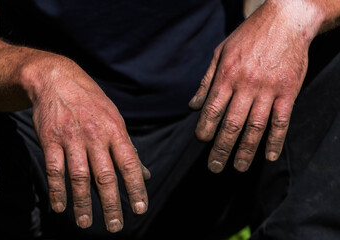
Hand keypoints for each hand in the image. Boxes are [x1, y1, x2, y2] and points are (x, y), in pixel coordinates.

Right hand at [22, 53, 149, 231]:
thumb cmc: (92, 103)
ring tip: (87, 223)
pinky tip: (60, 207)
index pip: (129, 163)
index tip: (140, 209)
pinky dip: (57, 190)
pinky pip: (54, 169)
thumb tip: (145, 174)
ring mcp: (71, 138)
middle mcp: (95, 136)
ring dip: (83, 203)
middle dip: (111, 202)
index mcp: (115, 130)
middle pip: (105, 175)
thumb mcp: (115, 119)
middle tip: (116, 225)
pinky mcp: (50, 140)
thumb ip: (128, 148)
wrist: (57, 80)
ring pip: (79, 176)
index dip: (135, 187)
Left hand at [189, 1, 319, 172]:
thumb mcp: (221, 52)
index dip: (205, 128)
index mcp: (227, 75)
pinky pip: (281, 121)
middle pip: (231, 124)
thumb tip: (192, 106)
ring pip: (255, 127)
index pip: (212, 109)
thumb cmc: (249, 36)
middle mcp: (246, 85)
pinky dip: (276, 140)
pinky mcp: (288, 91)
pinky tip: (270, 156)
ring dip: (246, 150)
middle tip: (214, 167)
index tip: (201, 141)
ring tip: (239, 167)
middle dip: (221, 148)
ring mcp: (268, 90)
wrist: (286, 20)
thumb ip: (206, 80)